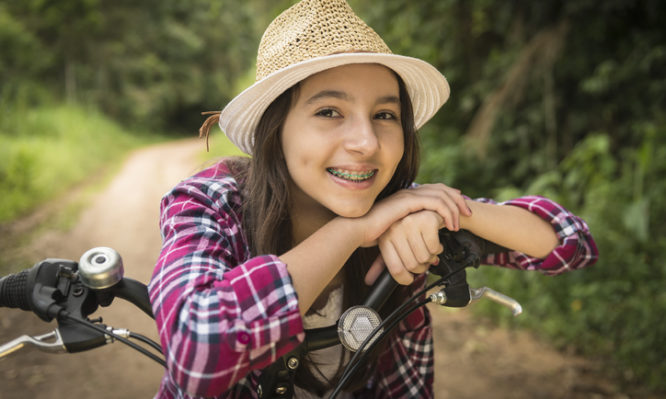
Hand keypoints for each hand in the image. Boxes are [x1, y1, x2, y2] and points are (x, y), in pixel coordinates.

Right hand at [354, 183, 471, 248]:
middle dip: (457, 200)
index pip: (433, 191)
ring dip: (454, 207)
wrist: (356, 231)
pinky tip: (449, 224)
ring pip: (441, 194)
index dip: (449, 198)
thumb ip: (405, 234)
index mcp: (405, 198)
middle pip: (441, 189)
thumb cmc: (369, 234)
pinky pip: (436, 202)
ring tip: (459, 223)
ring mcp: (408, 195)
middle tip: (467, 213)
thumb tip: (418, 246)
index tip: (459, 211)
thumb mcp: (393, 233)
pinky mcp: (409, 201)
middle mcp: (408, 193)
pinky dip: (447, 212)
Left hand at [365, 210, 443, 284]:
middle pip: (412, 266)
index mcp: (385, 237)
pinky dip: (438, 248)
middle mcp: (396, 229)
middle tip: (422, 259)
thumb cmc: (411, 228)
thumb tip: (370, 281)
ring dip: (431, 257)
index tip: (409, 278)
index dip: (405, 279)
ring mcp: (411, 224)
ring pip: (425, 258)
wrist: (427, 208)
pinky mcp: (427, 220)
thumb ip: (381, 263)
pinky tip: (433, 240)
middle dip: (422, 266)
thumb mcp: (393, 244)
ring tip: (427, 248)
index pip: (396, 269)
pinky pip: (435, 248)